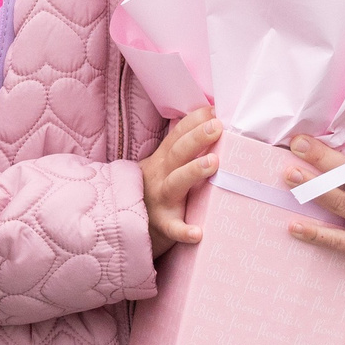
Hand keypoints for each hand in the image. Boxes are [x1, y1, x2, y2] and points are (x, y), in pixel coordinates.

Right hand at [142, 107, 221, 257]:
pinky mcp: (163, 225)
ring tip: (214, 163)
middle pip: (178, 152)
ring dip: (194, 171)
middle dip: (197, 138)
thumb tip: (213, 127)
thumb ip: (182, 152)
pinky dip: (184, 231)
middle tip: (217, 127)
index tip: (214, 110)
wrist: (128, 225)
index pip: (177, 135)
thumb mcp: (162, 167)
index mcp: (163, 160)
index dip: (194, 121)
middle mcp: (160, 175)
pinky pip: (173, 228)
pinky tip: (197, 233)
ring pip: (176, 183)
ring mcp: (160, 200)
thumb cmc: (154, 192)